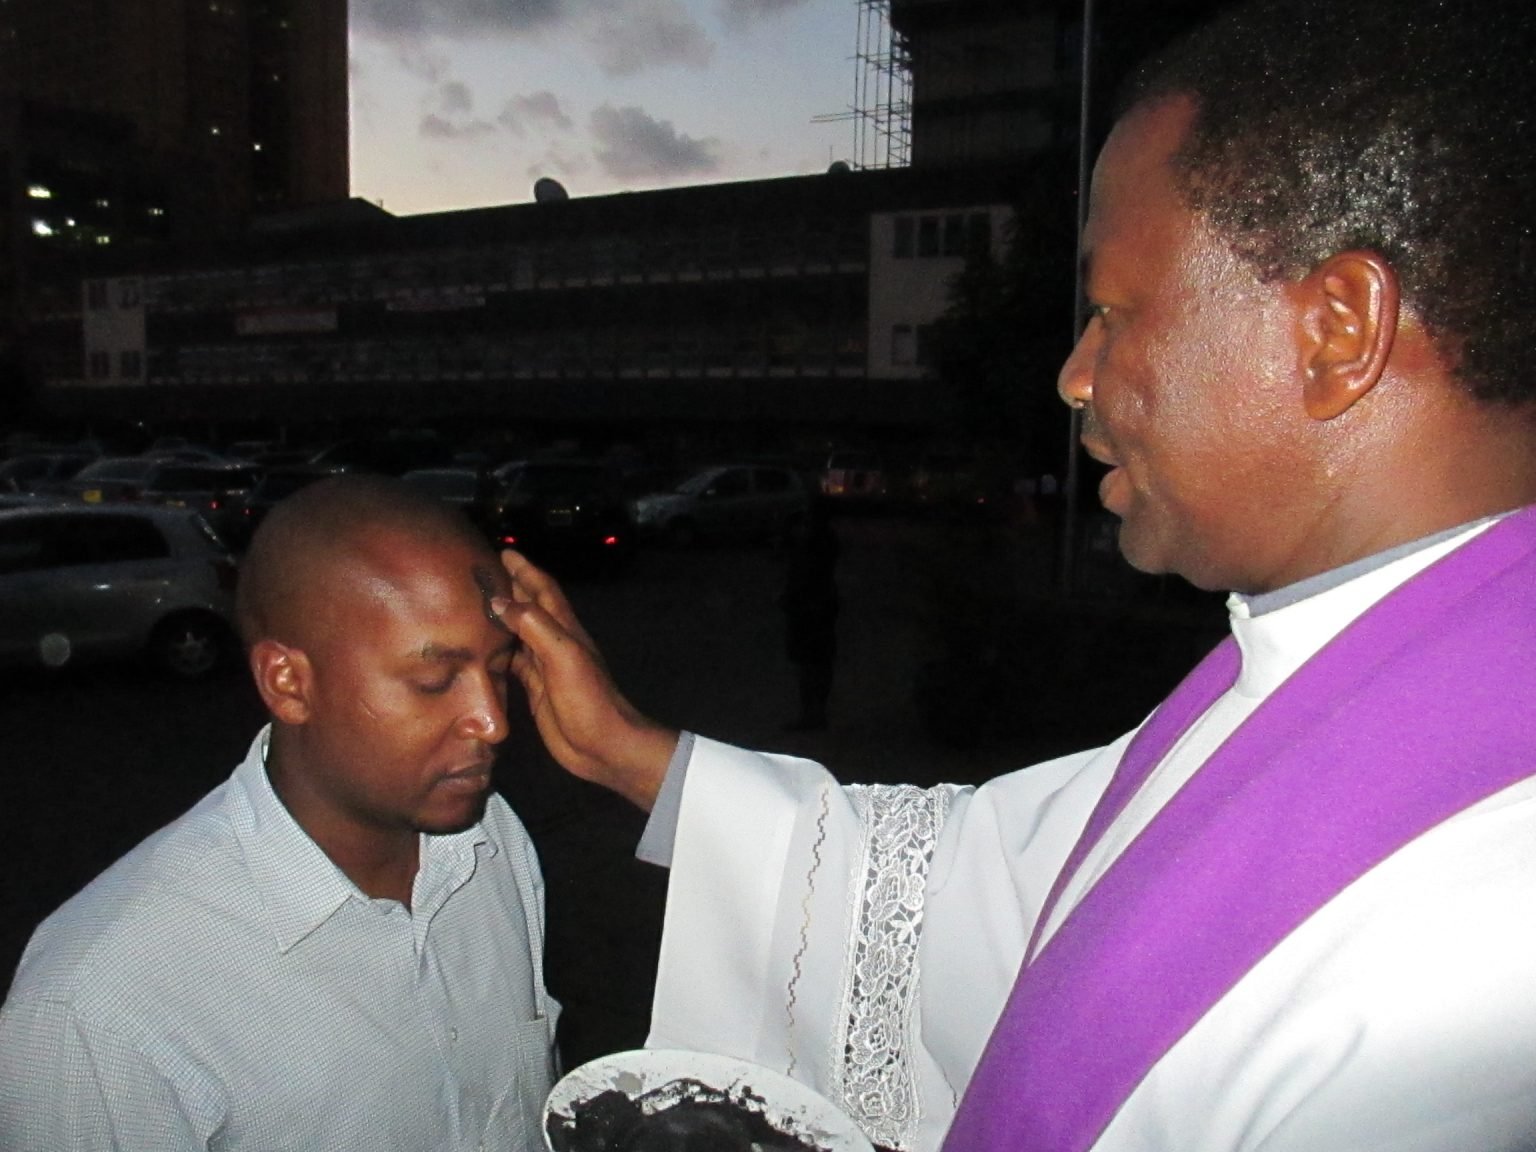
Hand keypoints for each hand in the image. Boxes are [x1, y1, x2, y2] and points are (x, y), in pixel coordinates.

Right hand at [493, 550, 676, 809]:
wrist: (604, 746)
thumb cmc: (589, 699)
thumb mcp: (563, 656)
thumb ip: (533, 626)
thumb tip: (499, 601)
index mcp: (564, 629)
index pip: (542, 590)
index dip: (525, 570)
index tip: (502, 552)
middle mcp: (553, 643)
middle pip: (528, 608)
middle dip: (509, 588)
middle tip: (479, 574)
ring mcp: (544, 667)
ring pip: (518, 634)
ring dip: (500, 619)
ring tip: (472, 607)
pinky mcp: (535, 690)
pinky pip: (512, 663)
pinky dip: (497, 652)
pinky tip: (479, 651)